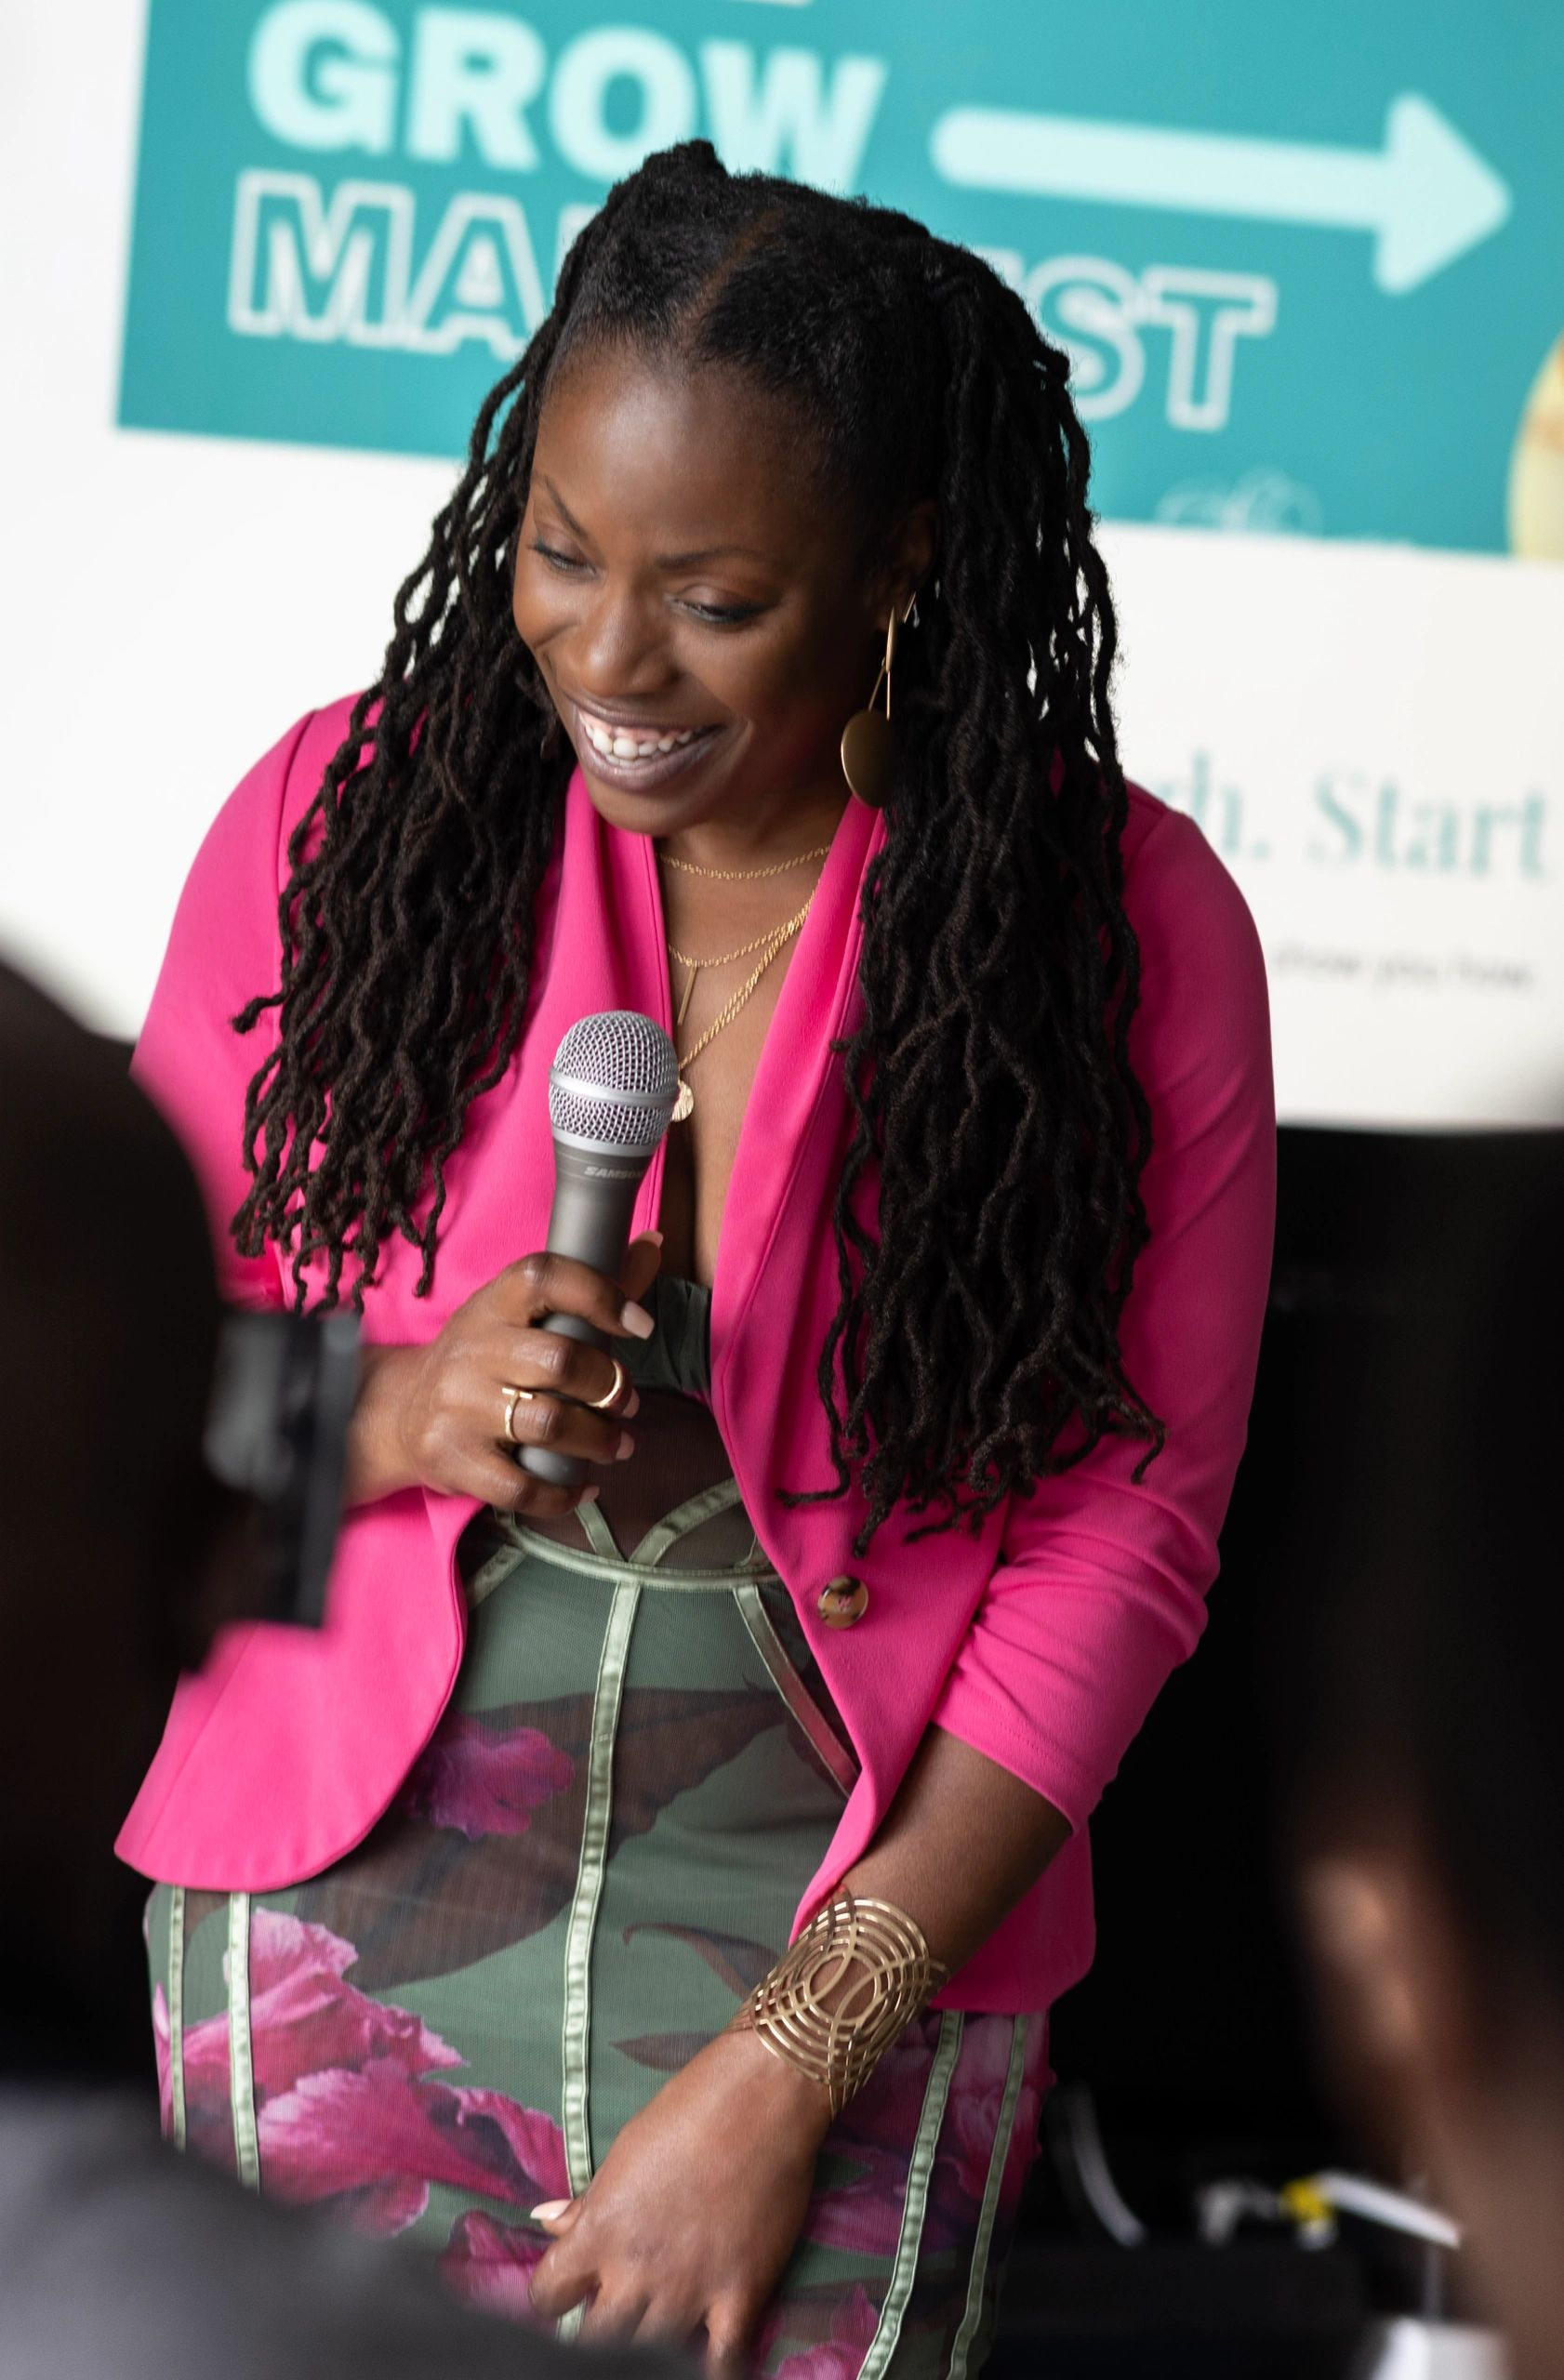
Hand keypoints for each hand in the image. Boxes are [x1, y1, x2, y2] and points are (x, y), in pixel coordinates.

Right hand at [344, 1233, 662, 1512]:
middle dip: (611, 1385)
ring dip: (599, 1440)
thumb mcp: (520, 1315)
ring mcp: (459, 1407)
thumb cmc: (482, 1358)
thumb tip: (653, 1244)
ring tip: (618, 1445)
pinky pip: (521, 1486)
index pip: (545, 1277)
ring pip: (550, 1424)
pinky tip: (583, 1486)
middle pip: (561, 1361)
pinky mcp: (453, 1459)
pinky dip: (563, 1494)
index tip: (638, 1325)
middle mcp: (472, 1350)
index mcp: (493, 1304)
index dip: (600, 1295)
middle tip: (627, 1401)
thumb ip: (588, 1289)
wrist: (400, 1411)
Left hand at [528, 2028, 832, 2373]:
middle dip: (595, 2335)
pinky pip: (720, 2362)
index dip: (553, 2296)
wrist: (761, 2099)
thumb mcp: (623, 2153)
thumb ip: (585, 2202)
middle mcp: (636, 2271)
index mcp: (599, 2232)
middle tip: (611, 2316)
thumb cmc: (686, 2112)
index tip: (568, 2290)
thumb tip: (542, 2221)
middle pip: (596, 2339)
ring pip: (650, 2355)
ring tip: (650, 2332)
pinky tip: (699, 2366)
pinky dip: (709, 2371)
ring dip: (644, 2348)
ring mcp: (689, 2290)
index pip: (548, 2294)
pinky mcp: (740, 2297)